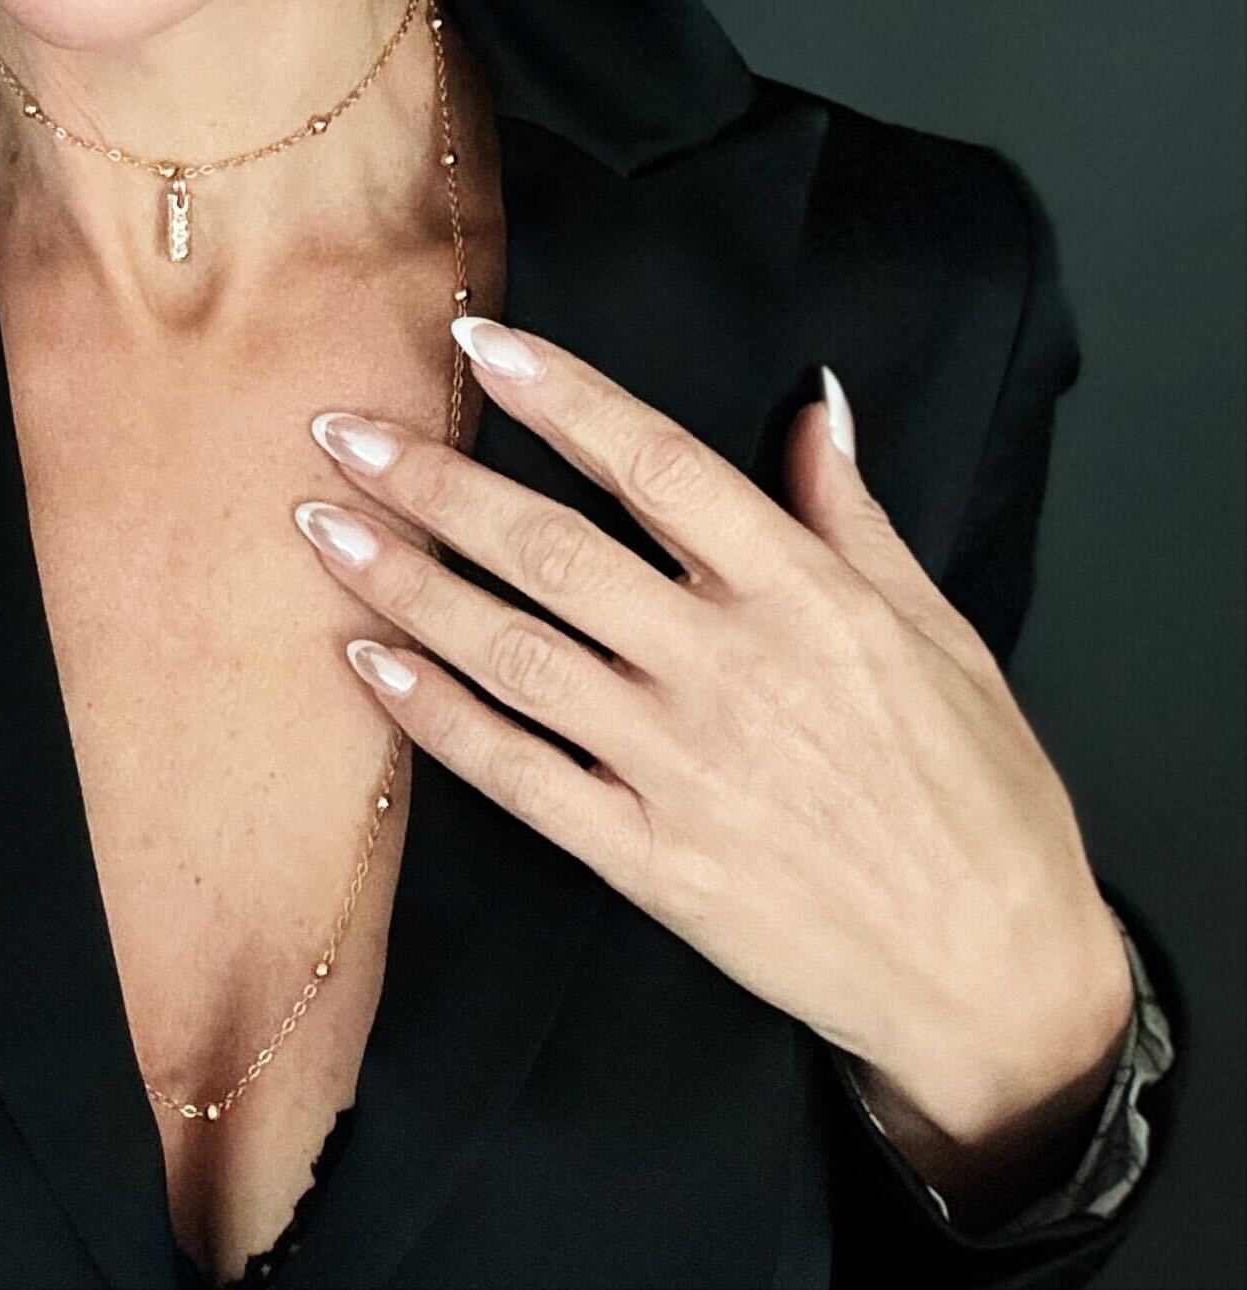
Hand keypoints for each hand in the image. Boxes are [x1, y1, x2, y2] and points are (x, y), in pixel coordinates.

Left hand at [293, 316, 1133, 1151]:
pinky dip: (433, 716)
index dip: (560, 394)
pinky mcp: (647, 860)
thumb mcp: (941, 632)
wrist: (995, 977)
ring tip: (322, 526)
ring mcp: (680, 768)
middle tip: (341, 431)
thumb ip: (849, 515)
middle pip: (551, 550)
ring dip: (405, 582)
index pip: (658, 464)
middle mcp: (730, 668)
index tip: (476, 340)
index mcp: (806, 596)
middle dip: (434, 482)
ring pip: (511, 651)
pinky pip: (516, 774)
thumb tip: (808, 405)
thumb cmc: (977, 796)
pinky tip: (366, 661)